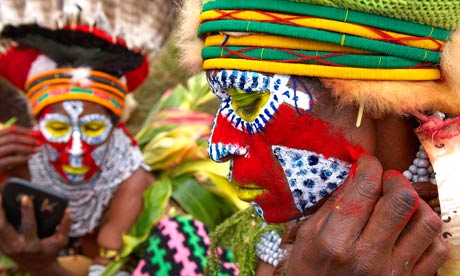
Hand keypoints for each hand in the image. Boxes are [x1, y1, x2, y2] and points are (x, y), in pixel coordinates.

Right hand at [0, 126, 39, 171]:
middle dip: (27, 139)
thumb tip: (34, 138)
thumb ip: (18, 145)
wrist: (1, 181)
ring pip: (12, 147)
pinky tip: (30, 158)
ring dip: (27, 148)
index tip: (35, 133)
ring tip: (36, 150)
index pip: (9, 130)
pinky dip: (21, 158)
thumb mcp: (10, 153)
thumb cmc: (5, 167)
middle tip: (38, 143)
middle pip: (11, 137)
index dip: (24, 130)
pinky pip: (9, 160)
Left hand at [0, 195, 71, 274]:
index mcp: (33, 246)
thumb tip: (69, 210)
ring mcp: (7, 249)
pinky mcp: (2, 248)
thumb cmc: (51, 251)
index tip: (25, 197)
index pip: (29, 226)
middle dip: (1, 211)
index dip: (27, 211)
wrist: (39, 267)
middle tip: (1, 195)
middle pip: (4, 227)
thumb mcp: (61, 240)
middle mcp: (17, 248)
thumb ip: (66, 226)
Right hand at [284, 155, 447, 275]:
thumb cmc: (309, 271)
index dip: (369, 166)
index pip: (365, 188)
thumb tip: (357, 173)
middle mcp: (368, 257)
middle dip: (395, 179)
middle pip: (402, 200)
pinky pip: (436, 248)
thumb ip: (334, 203)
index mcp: (336, 242)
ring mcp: (393, 273)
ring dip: (414, 204)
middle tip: (385, 180)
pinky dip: (425, 231)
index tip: (366, 163)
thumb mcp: (308, 235)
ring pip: (426, 221)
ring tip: (398, 204)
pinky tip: (407, 228)